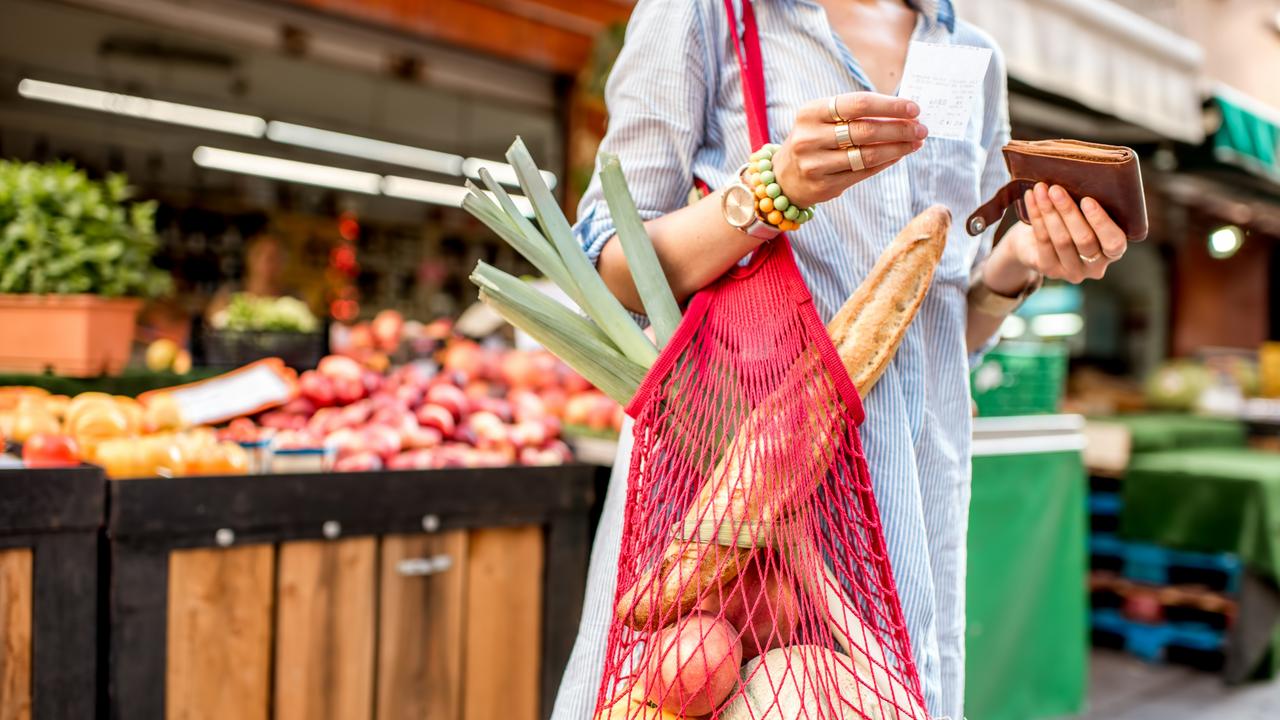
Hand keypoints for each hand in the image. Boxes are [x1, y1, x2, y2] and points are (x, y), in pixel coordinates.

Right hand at [771, 92, 926, 207]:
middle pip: (866, 130)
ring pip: (867, 155)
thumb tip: (902, 112)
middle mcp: (809, 137)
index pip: (858, 104)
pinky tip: (898, 155)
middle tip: (921, 128)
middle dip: (899, 129)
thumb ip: (856, 113)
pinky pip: (863, 172)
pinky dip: (885, 162)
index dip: (889, 106)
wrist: (783, 176)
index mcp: (811, 112)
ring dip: (898, 148)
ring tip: (916, 142)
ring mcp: (815, 164)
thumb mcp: (823, 119)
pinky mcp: (823, 185)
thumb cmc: (813, 140)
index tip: (914, 109)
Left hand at [1004, 182, 1126, 283]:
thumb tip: (1084, 173)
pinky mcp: (1048, 269)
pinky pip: (1042, 240)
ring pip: (1061, 240)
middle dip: (1068, 211)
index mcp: (1113, 252)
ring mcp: (1071, 271)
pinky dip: (1036, 215)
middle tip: (1056, 189)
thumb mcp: (1086, 214)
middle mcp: (1095, 267)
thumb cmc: (1071, 221)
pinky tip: (1031, 198)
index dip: (1101, 222)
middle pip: (1084, 240)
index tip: (1088, 200)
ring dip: (1049, 211)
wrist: (1036, 242)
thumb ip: (1091, 204)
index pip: (1114, 243)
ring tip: (1041, 189)